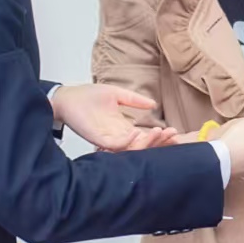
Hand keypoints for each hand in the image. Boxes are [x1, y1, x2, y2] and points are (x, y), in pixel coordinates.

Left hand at [51, 83, 170, 151]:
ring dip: (147, 142)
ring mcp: (109, 138)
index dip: (161, 135)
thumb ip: (135, 100)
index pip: (146, 135)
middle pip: (143, 144)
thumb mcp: (118, 94)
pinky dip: (128, 141)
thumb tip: (154, 105)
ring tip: (160, 132)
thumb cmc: (89, 96)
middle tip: (174, 135)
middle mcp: (118, 136)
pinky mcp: (98, 138)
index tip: (175, 132)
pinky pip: (116, 145)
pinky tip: (137, 133)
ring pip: (133, 148)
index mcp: (124, 127)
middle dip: (160, 141)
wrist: (67, 97)